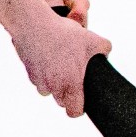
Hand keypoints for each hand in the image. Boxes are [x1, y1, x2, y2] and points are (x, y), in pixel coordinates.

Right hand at [7, 0, 110, 115]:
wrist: (34, 24)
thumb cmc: (64, 33)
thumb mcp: (92, 39)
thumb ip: (104, 49)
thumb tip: (106, 54)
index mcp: (71, 84)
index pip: (74, 112)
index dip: (79, 109)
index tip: (81, 102)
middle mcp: (54, 87)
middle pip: (62, 101)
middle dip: (67, 94)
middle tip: (72, 77)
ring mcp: (39, 81)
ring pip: (48, 91)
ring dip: (54, 84)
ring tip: (60, 67)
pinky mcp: (29, 72)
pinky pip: (38, 80)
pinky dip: (43, 74)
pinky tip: (48, 59)